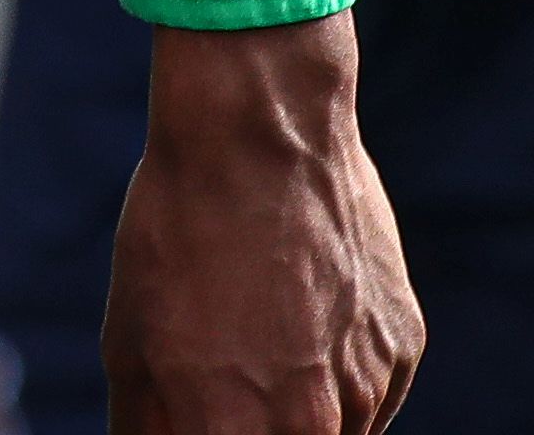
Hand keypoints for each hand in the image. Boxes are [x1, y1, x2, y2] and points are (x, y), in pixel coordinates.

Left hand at [104, 12, 421, 431]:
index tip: (203, 405)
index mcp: (234, 434)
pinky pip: (368, 388)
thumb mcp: (131, 341)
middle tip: (232, 366)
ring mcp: (368, 393)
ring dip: (301, 409)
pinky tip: (305, 300)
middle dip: (252, 421)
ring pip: (332, 433)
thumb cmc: (180, 229)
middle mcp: (313, 432)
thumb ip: (149, 429)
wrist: (259, 129)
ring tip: (262, 323)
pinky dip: (338, 364)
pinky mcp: (402, 350)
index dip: (206, 429)